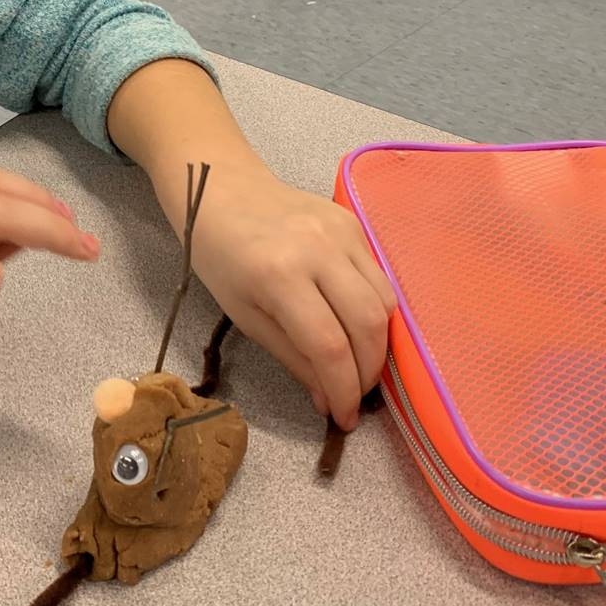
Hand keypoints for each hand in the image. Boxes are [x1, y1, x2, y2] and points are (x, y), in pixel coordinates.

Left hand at [187, 165, 395, 429]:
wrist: (222, 187)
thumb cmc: (220, 255)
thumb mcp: (244, 314)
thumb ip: (293, 357)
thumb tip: (328, 400)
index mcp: (279, 275)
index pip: (330, 346)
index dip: (343, 390)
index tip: (344, 418)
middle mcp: (319, 249)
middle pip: (369, 325)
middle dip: (369, 372)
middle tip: (354, 396)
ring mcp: (343, 231)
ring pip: (385, 302)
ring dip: (379, 345)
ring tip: (358, 367)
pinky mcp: (354, 223)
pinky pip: (380, 277)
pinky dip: (376, 311)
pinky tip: (357, 328)